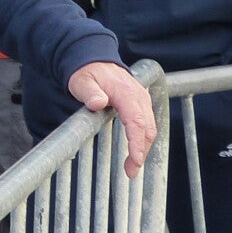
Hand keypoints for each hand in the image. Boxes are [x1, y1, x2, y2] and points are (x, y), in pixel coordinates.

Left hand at [66, 61, 156, 177]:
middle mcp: (139, 97)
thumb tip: (97, 103)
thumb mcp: (82, 81)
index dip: (136, 142)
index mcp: (126, 92)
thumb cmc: (87, 73)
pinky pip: (146, 124)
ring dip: (142, 148)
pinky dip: (143, 140)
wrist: (95, 60)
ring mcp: (142, 100)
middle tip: (130, 172)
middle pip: (146, 128)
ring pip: (149, 128)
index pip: (136, 121)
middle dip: (141, 152)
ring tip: (131, 168)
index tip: (135, 160)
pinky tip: (135, 153)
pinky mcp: (141, 104)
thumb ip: (89, 93)